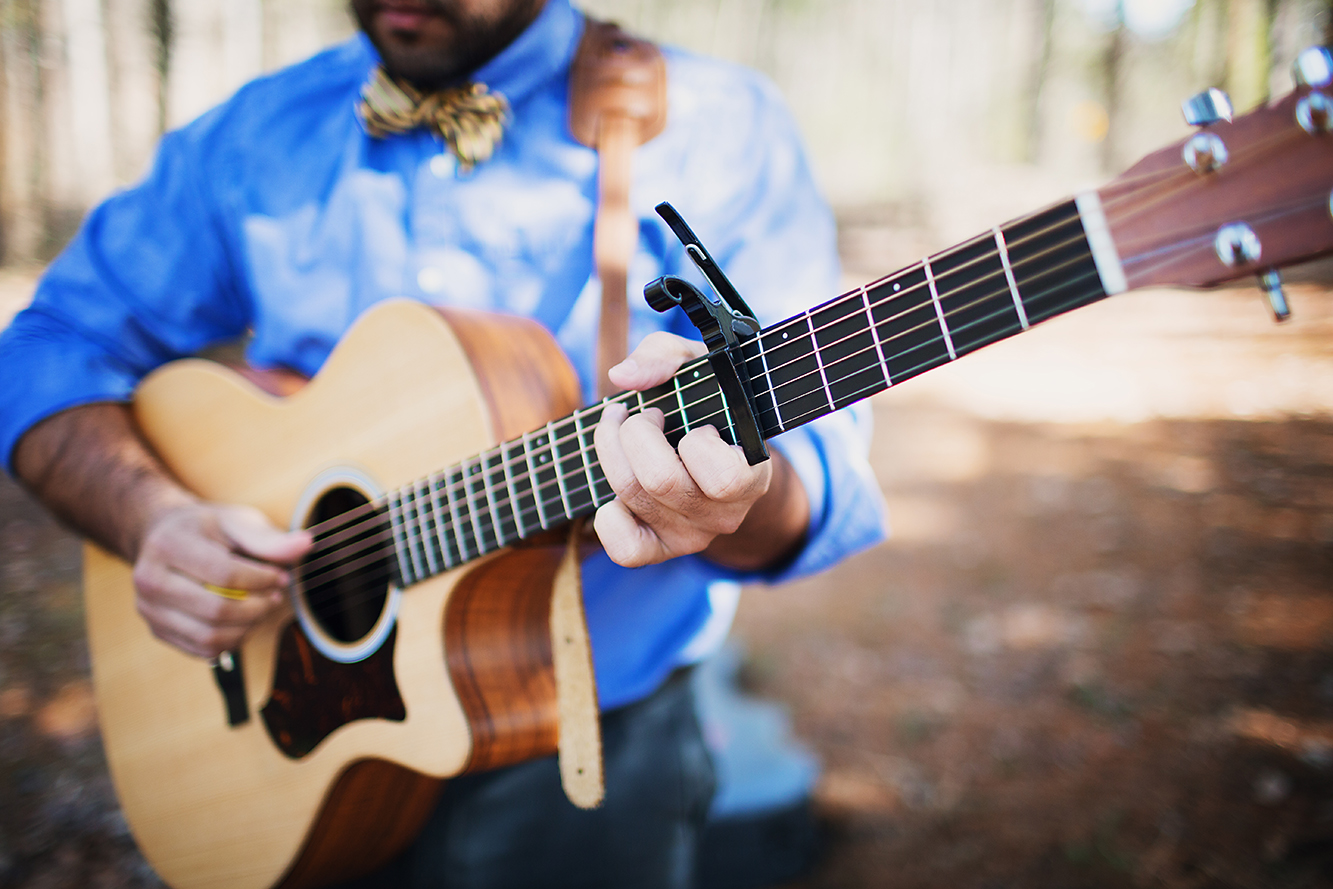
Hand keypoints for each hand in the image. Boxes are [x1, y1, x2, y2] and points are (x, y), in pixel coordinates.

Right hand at [131, 502, 311, 657]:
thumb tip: (306, 544)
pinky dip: (233, 640)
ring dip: (248, 627)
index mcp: (167, 545)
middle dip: (258, 606)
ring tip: (262, 606)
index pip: (224, 574)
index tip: (282, 575)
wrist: (166, 538)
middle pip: (216, 610)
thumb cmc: (208, 529)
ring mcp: (149, 610)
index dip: (262, 579)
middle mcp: (148, 580)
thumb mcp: (238, 522)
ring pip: (210, 637)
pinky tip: (244, 620)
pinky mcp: (158, 631)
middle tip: (276, 595)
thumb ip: (269, 538)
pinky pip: (203, 649)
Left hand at [593, 332, 775, 566]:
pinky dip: (608, 517)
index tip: (695, 423)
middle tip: (644, 416)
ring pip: (633, 496)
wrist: (712, 443)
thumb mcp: (695, 365)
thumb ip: (664, 356)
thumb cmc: (706, 400)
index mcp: (751, 476)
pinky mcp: (660, 549)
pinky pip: (626, 549)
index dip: (698, 443)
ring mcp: (692, 536)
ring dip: (612, 451)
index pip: (724, 479)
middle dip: (636, 433)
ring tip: (620, 430)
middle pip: (659, 481)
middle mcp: (725, 515)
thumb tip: (623, 377)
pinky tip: (616, 492)